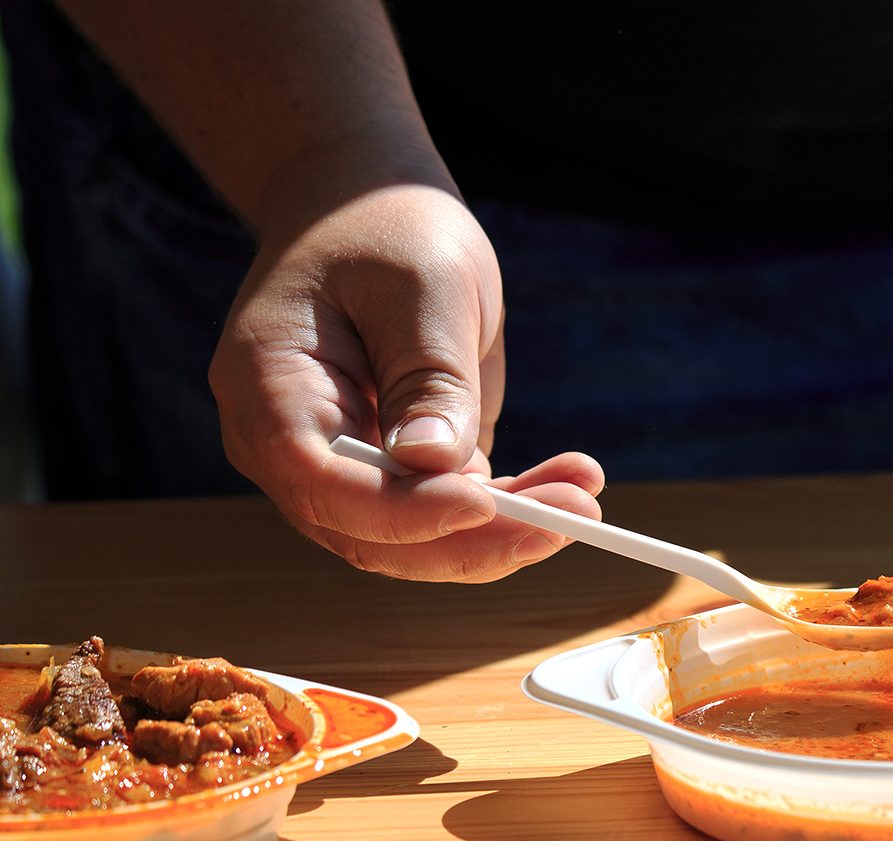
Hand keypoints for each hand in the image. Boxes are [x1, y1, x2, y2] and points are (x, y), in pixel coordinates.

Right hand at [209, 182, 604, 581]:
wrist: (371, 211)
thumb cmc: (388, 229)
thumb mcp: (422, 286)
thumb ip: (429, 376)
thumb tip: (436, 465)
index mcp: (271, 390)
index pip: (324, 480)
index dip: (404, 509)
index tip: (487, 503)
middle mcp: (291, 446)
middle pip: (371, 532)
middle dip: (475, 537)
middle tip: (574, 513)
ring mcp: (341, 469)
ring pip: (414, 541)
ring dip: (505, 532)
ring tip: (585, 495)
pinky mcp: (394, 475)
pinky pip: (445, 517)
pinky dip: (509, 511)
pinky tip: (570, 485)